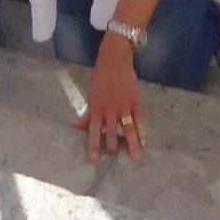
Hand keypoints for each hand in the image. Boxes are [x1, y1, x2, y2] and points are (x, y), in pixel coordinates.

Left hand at [73, 36, 144, 162]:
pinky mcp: (135, 101)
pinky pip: (139, 120)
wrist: (114, 58)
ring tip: (136, 159)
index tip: (93, 160)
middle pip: (112, 133)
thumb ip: (86, 115)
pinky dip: (142, 132)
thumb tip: (75, 129)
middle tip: (115, 160)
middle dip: (113, 147)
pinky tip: (144, 142)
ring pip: (128, 129)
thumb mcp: (91, 96)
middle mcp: (110, 109)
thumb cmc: (101, 78)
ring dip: (132, 145)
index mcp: (97, 108)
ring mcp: (124, 106)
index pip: (94, 131)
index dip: (94, 146)